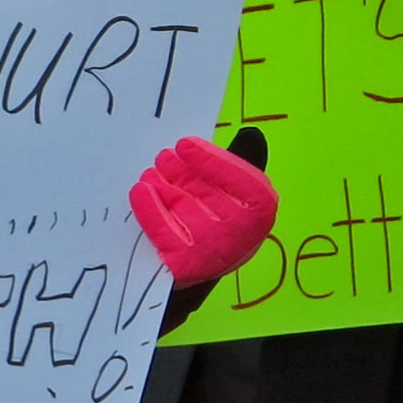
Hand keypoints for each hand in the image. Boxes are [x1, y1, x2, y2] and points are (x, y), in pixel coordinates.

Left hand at [129, 136, 278, 286]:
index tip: (184, 144)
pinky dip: (149, 207)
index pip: (243, 180)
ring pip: (182, 205)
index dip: (211, 160)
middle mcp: (242, 234)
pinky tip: (141, 190)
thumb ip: (235, 165)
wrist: (200, 267)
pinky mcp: (184, 265)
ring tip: (151, 174)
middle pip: (207, 191)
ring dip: (162, 184)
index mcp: (260, 210)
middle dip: (180, 170)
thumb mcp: (233, 193)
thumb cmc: (218, 221)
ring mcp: (213, 252)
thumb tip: (250, 135)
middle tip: (162, 157)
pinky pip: (163, 229)